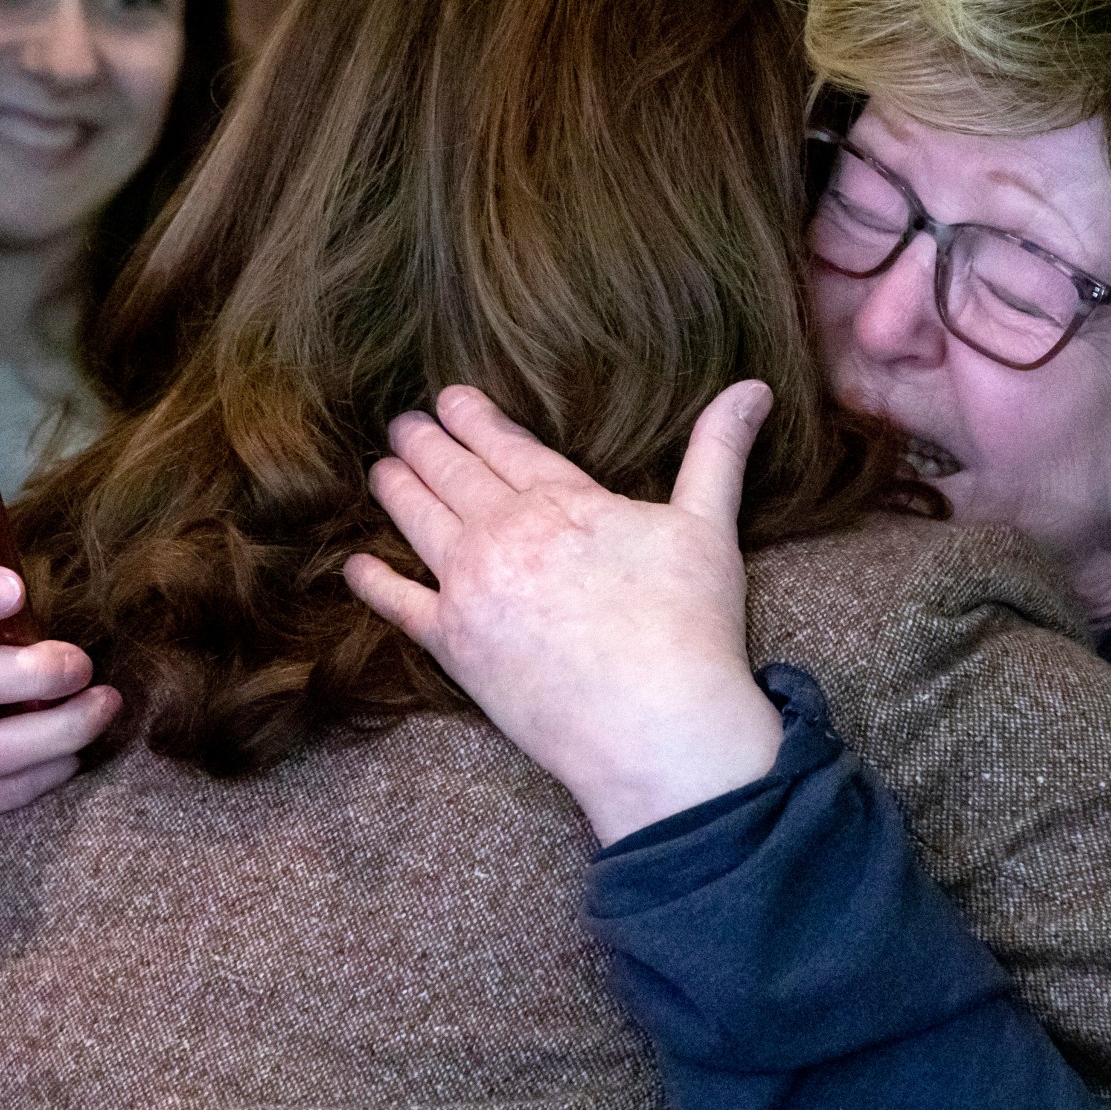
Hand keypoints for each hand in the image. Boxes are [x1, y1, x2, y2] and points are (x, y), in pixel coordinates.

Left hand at [346, 382, 782, 842]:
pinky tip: (355, 566)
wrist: (654, 722)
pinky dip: (373, 582)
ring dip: (396, 488)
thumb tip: (755, 387)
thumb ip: (719, 450)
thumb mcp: (709, 525)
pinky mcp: (453, 646)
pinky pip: (398, 605)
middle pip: (451, 474)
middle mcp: (503, 533)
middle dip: (424, 442)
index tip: (451, 397)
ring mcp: (470, 588)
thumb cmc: (689, 624)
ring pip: (417, 521)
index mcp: (563, 500)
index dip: (474, 417)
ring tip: (382, 469)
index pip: (506, 445)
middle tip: (403, 423)